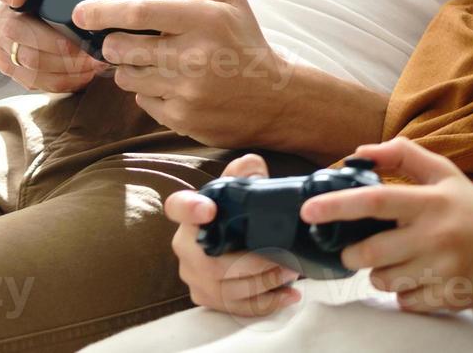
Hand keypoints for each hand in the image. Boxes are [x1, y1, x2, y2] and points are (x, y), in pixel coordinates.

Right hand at [0, 0, 110, 92]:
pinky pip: (30, 79)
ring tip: (94, 63)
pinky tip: (85, 74)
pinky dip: (61, 79)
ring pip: (22, 58)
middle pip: (11, 28)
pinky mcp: (11, 64)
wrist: (91, 9)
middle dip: (52, 42)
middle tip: (85, 49)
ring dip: (61, 65)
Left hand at [76, 0, 294, 147]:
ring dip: (131, 67)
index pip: (140, 12)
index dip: (103, 11)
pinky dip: (149, 91)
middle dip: (114, 42)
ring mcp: (187, 90)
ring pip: (127, 76)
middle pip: (123, 47)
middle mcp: (195, 56)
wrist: (274, 98)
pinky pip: (142, 100)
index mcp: (206, 20)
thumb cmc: (245, 41)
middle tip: (124, 40)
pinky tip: (173, 85)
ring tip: (155, 62)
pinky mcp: (181, 118)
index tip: (83, 13)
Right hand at [166, 153, 301, 316]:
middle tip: (288, 259)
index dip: (191, 209)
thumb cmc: (237, 209)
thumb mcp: (243, 185)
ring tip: (293, 272)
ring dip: (266, 283)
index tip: (209, 210)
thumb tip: (251, 167)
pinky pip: (235, 307)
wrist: (233, 235)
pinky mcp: (207, 297)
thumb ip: (246, 171)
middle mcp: (186, 248)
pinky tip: (289, 295)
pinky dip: (266, 303)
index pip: (179, 207)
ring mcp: (194, 276)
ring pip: (229, 289)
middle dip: (257, 265)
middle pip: (215, 263)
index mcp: (191, 215)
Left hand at [301, 138, 472, 313]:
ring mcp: (442, 270)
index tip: (309, 210)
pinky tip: (419, 275)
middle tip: (358, 248)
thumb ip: (402, 155)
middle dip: (352, 254)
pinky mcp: (447, 296)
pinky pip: (404, 301)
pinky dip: (403, 291)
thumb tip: (358, 153)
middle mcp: (435, 236)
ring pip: (383, 281)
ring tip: (398, 259)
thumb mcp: (443, 173)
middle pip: (370, 253)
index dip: (338, 205)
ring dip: (379, 273)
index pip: (376, 200)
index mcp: (430, 201)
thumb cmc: (470, 206)